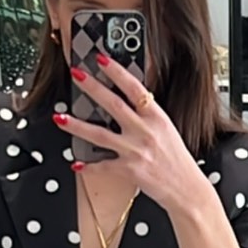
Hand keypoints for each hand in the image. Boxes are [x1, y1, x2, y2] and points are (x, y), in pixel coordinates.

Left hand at [54, 54, 209, 214]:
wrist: (186, 188)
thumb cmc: (177, 161)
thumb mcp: (167, 130)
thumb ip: (147, 116)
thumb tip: (129, 102)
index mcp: (156, 117)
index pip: (134, 88)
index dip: (116, 72)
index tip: (101, 59)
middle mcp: (145, 131)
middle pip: (113, 104)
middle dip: (92, 88)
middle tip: (76, 75)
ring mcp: (135, 150)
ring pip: (100, 134)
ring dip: (77, 126)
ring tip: (60, 118)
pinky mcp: (129, 170)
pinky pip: (103, 166)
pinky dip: (88, 166)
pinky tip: (76, 163)